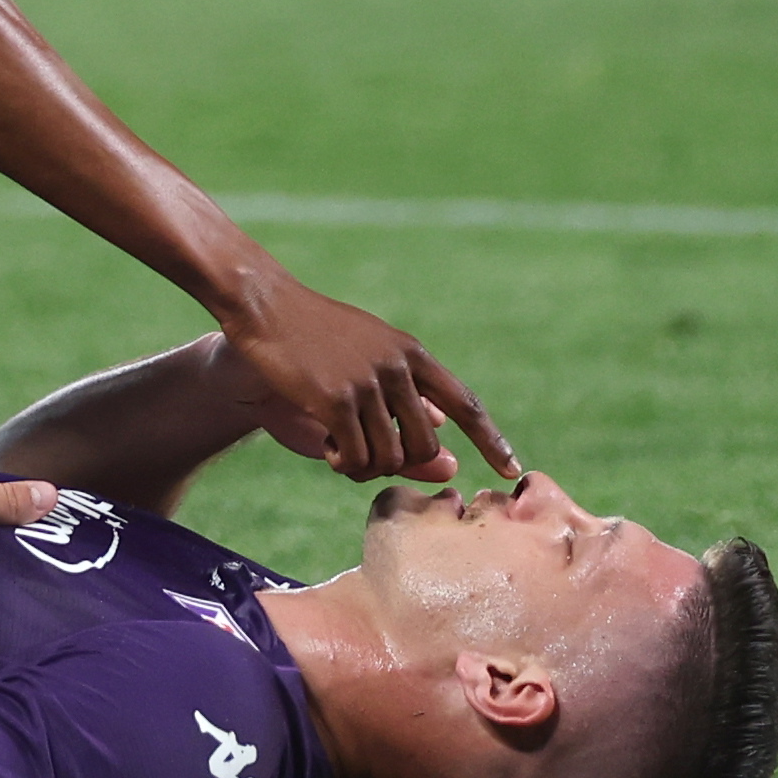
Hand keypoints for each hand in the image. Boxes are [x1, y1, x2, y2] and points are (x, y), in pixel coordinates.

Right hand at [211, 274, 517, 485]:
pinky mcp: (336, 399)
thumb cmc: (317, 337)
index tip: (511, 470)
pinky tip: (327, 448)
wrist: (266, 308)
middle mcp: (398, 367)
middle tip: (367, 457)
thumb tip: (447, 461)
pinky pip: (355, 458)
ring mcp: (368, 383)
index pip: (465, 402)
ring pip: (389, 457)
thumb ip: (409, 406)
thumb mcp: (372, 361)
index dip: (491, 439)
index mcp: (412, 354)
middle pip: (425, 447)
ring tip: (341, 449)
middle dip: (400, 464)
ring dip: (365, 466)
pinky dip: (343, 464)